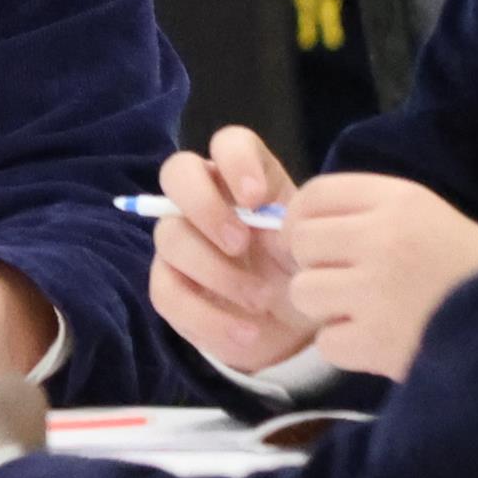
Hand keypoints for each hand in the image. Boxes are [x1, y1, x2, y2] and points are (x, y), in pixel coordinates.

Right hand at [145, 128, 316, 374]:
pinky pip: (166, 292)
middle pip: (177, 172)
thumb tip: (274, 228)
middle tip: (240, 243)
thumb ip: (295, 231)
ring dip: (216, 271)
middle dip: (204, 206)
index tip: (258, 198)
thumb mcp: (311, 250)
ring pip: (170, 236)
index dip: (236, 162)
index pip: (228, 143)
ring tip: (261, 299)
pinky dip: (209, 317)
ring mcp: (180, 240)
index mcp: (245, 179)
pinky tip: (246, 333)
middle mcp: (204, 199)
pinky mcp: (169, 283)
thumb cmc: (303, 273)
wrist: (297, 329)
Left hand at [285, 174, 477, 379]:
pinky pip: (327, 341)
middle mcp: (382, 238)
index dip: (303, 218)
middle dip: (316, 265)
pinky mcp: (376, 342)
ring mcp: (376, 291)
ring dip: (327, 308)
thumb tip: (300, 228)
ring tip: (366, 314)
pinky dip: (347, 347)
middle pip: (301, 242)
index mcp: (401, 200)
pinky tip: (379, 343)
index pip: (315, 193)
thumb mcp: (433, 218)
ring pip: (303, 292)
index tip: (315, 241)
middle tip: (348, 282)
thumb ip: (374, 215)